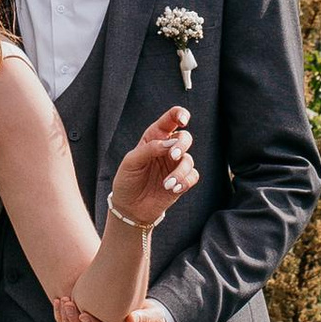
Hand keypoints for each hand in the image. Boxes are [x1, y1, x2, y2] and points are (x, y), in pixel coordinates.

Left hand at [107, 107, 195, 230]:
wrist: (129, 208)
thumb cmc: (127, 180)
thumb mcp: (131, 162)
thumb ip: (149, 149)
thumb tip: (171, 144)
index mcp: (154, 137)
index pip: (171, 119)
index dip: (180, 114)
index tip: (183, 120)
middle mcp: (168, 149)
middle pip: (185, 138)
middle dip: (182, 145)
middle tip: (173, 156)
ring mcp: (176, 165)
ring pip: (189, 160)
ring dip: (180, 171)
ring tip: (167, 184)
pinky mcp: (182, 181)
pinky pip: (193, 176)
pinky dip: (185, 182)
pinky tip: (173, 189)